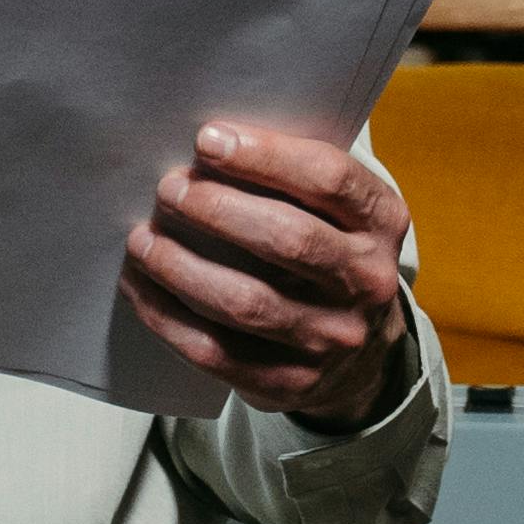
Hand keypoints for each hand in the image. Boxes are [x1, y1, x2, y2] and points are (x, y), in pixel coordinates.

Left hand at [125, 122, 417, 427]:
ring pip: (246, 302)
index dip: (265, 156)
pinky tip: (140, 286)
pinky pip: (217, 352)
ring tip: (142, 239)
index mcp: (383, 221)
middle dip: (216, 209)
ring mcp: (332, 339)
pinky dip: (168, 316)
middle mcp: (368, 281)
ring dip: (181, 266)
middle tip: (168, 189)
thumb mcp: (339, 210)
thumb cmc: (329, 254)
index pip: (329, 180)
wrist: (361, 355)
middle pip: (287, 239)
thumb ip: (293, 175)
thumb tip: (205, 143)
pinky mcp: (293, 383)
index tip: (206, 140)